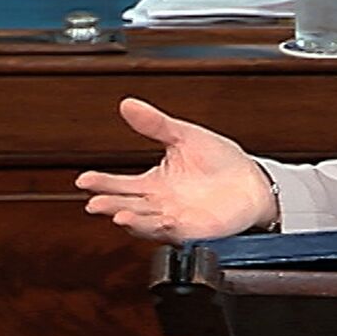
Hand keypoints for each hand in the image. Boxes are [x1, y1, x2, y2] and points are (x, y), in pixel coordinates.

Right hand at [74, 98, 278, 243]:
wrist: (252, 181)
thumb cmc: (220, 161)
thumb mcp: (184, 136)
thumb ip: (155, 124)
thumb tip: (128, 104)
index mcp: (154, 183)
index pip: (121, 184)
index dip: (101, 182)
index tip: (84, 179)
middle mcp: (160, 204)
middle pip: (127, 206)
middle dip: (110, 205)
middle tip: (94, 202)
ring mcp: (175, 219)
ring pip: (146, 222)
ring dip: (132, 220)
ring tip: (118, 215)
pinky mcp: (194, 230)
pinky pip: (174, 231)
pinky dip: (162, 228)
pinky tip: (155, 221)